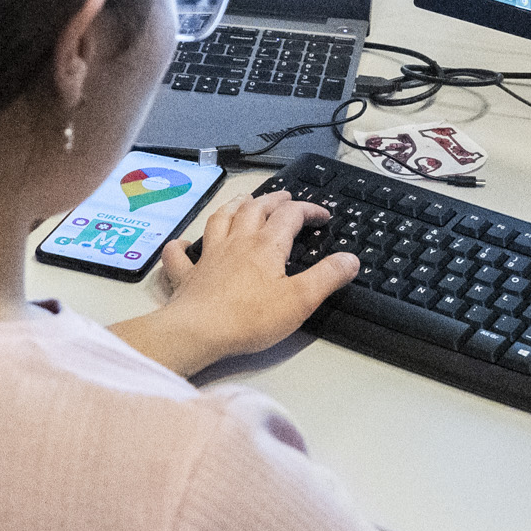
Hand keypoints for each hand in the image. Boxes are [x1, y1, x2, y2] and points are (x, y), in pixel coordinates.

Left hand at [127, 188, 356, 375]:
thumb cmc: (250, 317)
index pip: (290, 215)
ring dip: (234, 206)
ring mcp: (208, 256)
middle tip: (285, 198)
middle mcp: (236, 242)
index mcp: (266, 246)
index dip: (309, 210)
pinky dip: (181, 246)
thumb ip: (327, 277)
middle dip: (273, 200)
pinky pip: (180, 255)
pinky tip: (183, 243)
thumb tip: (350, 259)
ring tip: (243, 201)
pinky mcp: (187, 275)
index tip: (323, 216)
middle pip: (255, 209)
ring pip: (220, 219)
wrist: (199, 331)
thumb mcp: (300, 300)